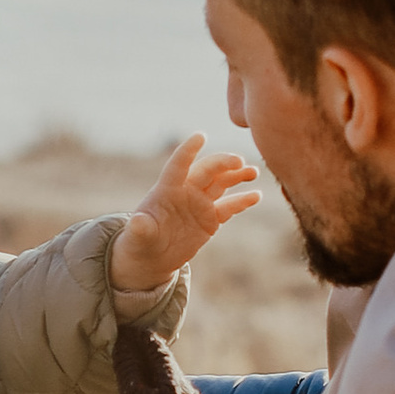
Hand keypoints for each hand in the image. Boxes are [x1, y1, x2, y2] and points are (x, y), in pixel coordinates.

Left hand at [110, 133, 260, 292]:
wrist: (152, 258)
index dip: (188, 150)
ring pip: (222, 183)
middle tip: (239, 162)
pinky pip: (230, 206)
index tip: (201, 136)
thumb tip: (138, 222)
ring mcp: (200, 204)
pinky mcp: (211, 219)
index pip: (178, 165)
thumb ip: (140, 229)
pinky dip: (243, 201)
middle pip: (207, 170)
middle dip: (222, 163)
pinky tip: (256, 195)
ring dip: (237, 175)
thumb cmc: (140, 242)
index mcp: (166, 190)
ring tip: (253, 172)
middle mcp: (186, 192)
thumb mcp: (138, 238)